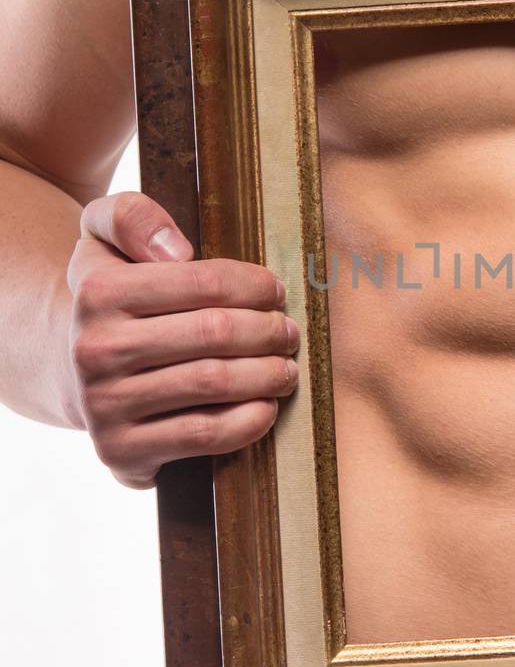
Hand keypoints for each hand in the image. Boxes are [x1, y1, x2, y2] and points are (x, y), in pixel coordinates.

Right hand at [67, 191, 298, 488]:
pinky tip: (266, 406)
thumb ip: (131, 217)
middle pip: (216, 333)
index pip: (205, 282)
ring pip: (215, 383)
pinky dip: (249, 420)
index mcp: (98, 292)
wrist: (72, 368)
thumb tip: (175, 251)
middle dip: (269, 331)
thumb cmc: (114, 297)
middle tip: (289, 333)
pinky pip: (204, 434)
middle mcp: (94, 349)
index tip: (277, 292)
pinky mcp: (121, 450)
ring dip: (268, 374)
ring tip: (287, 368)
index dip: (255, 286)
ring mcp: (104, 404)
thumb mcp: (104, 237)